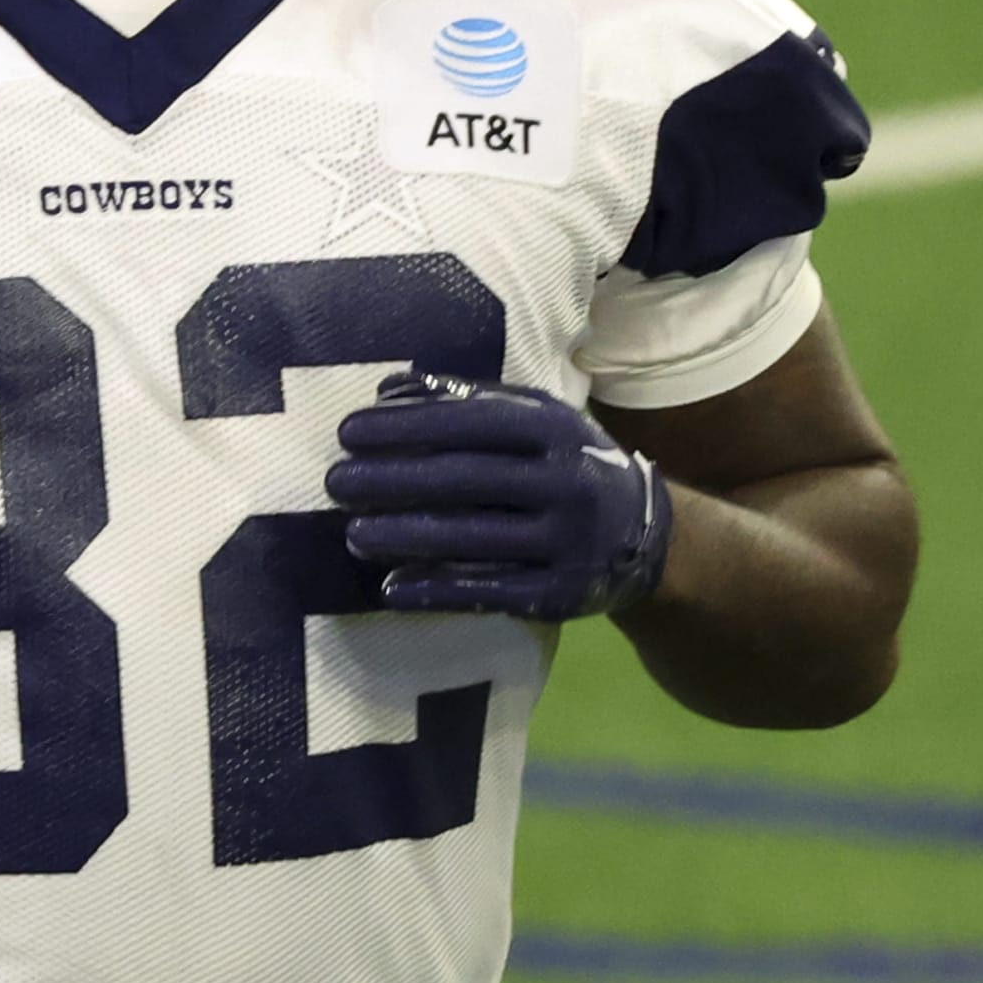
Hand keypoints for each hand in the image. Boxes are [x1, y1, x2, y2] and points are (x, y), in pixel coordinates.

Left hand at [326, 370, 672, 621]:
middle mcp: (564, 482)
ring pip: (472, 538)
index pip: (470, 423)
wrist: (645, 536)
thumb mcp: (537, 421)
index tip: (348, 433)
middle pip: (465, 480)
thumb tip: (389, 388)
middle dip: (392, 481)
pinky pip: (487, 592)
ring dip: (404, 537)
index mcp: (555, 430)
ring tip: (352, 535)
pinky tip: (390, 588)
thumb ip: (468, 401)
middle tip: (337, 484)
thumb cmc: (568, 464)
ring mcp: (565, 542)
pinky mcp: (558, 594)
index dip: (406, 426)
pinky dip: (436, 591)